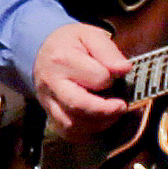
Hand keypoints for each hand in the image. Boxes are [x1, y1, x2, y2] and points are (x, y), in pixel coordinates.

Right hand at [33, 22, 131, 140]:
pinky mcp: (49, 114)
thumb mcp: (90, 35)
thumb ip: (108, 50)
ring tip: (111, 113)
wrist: (42, 50)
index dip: (111, 78)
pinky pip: (67, 133)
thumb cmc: (71, 43)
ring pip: (72, 124)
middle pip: (79, 105)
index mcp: (62, 59)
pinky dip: (86, 133)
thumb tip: (124, 69)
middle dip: (106, 110)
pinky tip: (97, 122)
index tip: (115, 75)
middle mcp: (51, 83)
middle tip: (122, 106)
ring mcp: (47, 101)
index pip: (97, 77)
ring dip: (99, 124)